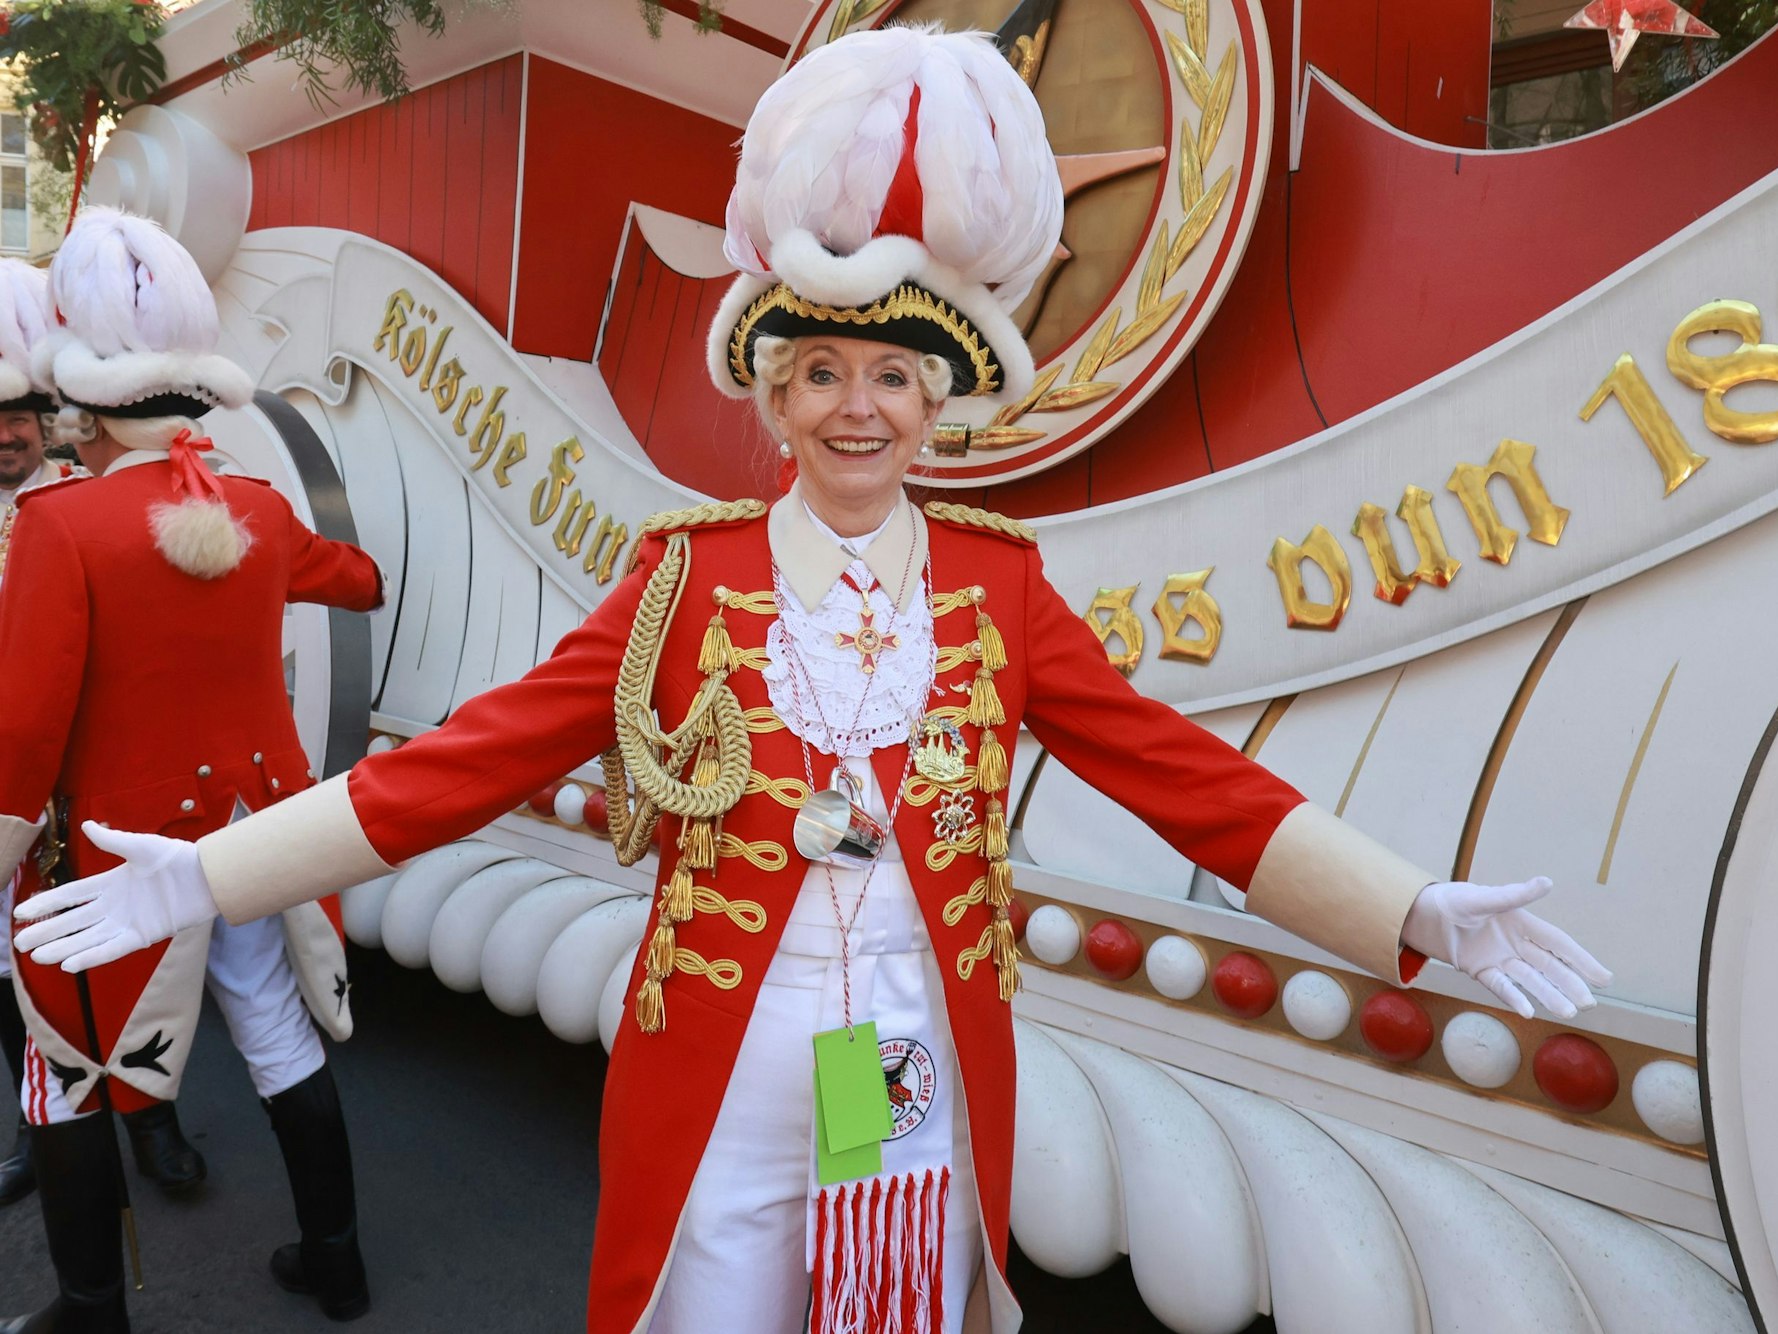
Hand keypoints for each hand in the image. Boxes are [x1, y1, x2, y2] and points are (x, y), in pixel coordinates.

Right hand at [12, 822, 218, 971]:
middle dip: (47, 932)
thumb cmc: (176, 858)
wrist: (207, 876)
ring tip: (37, 957)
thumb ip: (113, 840)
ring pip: (87, 939)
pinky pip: (111, 949)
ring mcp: (126, 923)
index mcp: (109, 884)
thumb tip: (87, 825)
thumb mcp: (141, 847)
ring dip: (63, 948)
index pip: (70, 896)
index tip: (20, 911)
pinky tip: (70, 964)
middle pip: (73, 922)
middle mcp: (113, 906)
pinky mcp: (142, 936)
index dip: (46, 904)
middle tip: (20, 942)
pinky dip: (92, 956)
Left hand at [1402, 877, 1610, 1019]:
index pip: (1558, 944)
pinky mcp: (1480, 970)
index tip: (1605, 978)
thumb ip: (1513, 895)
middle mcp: (1515, 944)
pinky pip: (1500, 987)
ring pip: (1529, 980)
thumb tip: (1546, 882)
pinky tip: (1528, 1012)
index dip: (1581, 960)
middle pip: (1549, 966)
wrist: (1423, 913)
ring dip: (1548, 995)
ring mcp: (1499, 959)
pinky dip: (1513, 998)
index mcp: (1522, 923)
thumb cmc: (1456, 900)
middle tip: (1589, 1003)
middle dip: (1569, 984)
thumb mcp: (1482, 898)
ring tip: (1568, 1012)